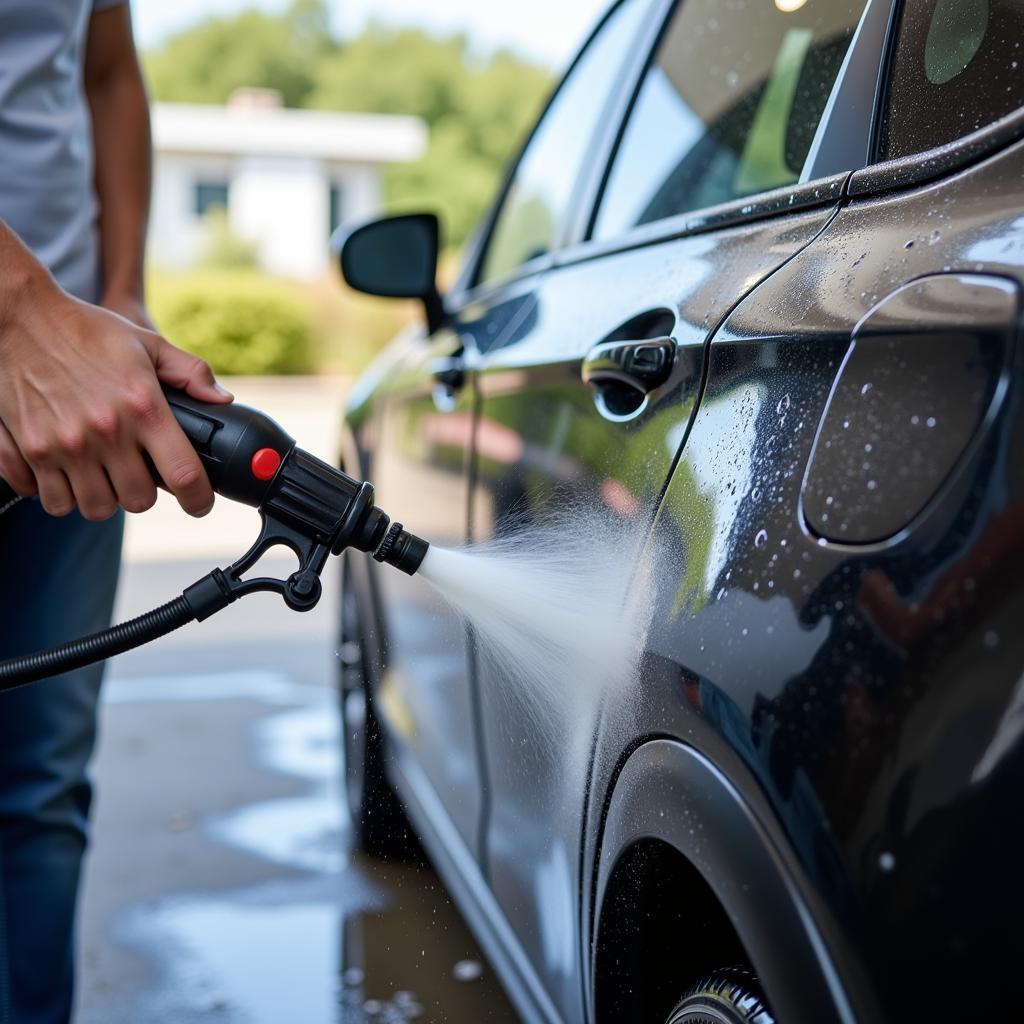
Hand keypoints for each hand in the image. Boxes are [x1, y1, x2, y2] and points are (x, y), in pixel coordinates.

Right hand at [0, 274, 231, 519]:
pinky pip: (48, 499)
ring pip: (94, 508)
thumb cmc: (85, 330)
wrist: (17, 317)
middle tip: (138, 475)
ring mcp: (62, 445)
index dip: (199, 499)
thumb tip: (222, 400)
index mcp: (142, 407)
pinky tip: (65, 472)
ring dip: (103, 497)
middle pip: (138, 501)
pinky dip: (59, 493)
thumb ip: (190, 372)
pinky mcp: (27, 450)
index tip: (199, 503)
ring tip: (102, 475)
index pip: (183, 475)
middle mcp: (104, 432)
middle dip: (144, 493)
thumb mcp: (146, 343)